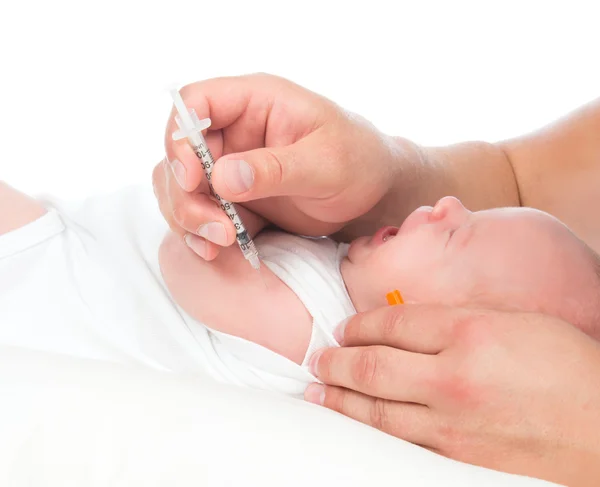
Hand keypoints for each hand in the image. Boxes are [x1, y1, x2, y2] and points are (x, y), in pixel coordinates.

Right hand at [153, 73, 417, 258]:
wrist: (372, 194)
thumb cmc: (359, 162)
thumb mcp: (326, 163)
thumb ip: (276, 169)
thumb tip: (222, 177)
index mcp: (256, 102)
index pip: (197, 102)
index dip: (181, 138)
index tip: (193, 179)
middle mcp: (235, 131)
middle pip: (180, 154)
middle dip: (186, 194)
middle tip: (216, 228)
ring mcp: (231, 165)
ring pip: (181, 186)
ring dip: (189, 217)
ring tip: (220, 242)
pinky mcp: (234, 198)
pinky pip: (199, 212)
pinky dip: (199, 232)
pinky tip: (214, 250)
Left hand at [305, 304, 599, 485]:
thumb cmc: (568, 366)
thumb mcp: (516, 321)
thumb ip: (458, 318)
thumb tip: (407, 322)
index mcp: (470, 332)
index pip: (393, 322)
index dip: (360, 324)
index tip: (345, 326)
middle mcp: (454, 376)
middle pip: (373, 365)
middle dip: (337, 359)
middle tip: (318, 357)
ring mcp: (452, 423)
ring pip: (377, 409)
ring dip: (339, 397)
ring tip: (317, 389)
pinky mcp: (456, 457)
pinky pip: (399, 442)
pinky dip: (367, 429)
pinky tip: (350, 421)